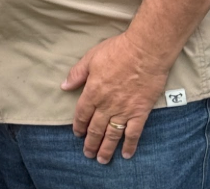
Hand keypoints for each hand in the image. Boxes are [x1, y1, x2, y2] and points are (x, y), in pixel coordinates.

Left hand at [61, 32, 169, 163]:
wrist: (145, 51)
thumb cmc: (118, 50)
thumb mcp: (91, 57)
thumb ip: (77, 73)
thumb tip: (64, 85)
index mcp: (93, 91)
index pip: (82, 114)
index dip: (78, 125)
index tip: (77, 134)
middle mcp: (107, 104)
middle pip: (96, 128)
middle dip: (90, 142)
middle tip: (87, 153)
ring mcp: (124, 110)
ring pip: (112, 135)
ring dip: (106, 149)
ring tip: (101, 159)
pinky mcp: (140, 112)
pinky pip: (133, 134)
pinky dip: (130, 146)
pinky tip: (126, 154)